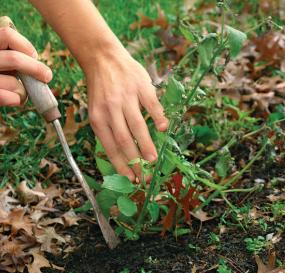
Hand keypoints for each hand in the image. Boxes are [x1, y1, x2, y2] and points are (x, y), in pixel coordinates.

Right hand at [0, 27, 51, 106]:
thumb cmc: (0, 75)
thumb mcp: (3, 59)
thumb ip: (12, 57)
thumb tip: (40, 68)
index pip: (8, 35)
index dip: (26, 46)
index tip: (34, 56)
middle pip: (14, 59)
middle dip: (36, 68)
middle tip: (47, 76)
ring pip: (13, 82)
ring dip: (23, 90)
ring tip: (21, 94)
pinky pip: (6, 98)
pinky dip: (17, 99)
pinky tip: (17, 100)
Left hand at [85, 48, 167, 181]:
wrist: (103, 57)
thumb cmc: (101, 89)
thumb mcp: (97, 110)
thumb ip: (108, 130)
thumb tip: (122, 157)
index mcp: (98, 118)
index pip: (110, 147)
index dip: (121, 165)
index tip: (131, 178)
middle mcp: (110, 109)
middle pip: (124, 140)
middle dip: (135, 160)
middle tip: (144, 175)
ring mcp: (126, 97)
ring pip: (137, 125)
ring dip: (146, 144)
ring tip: (153, 160)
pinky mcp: (140, 86)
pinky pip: (151, 105)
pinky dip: (158, 117)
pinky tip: (163, 130)